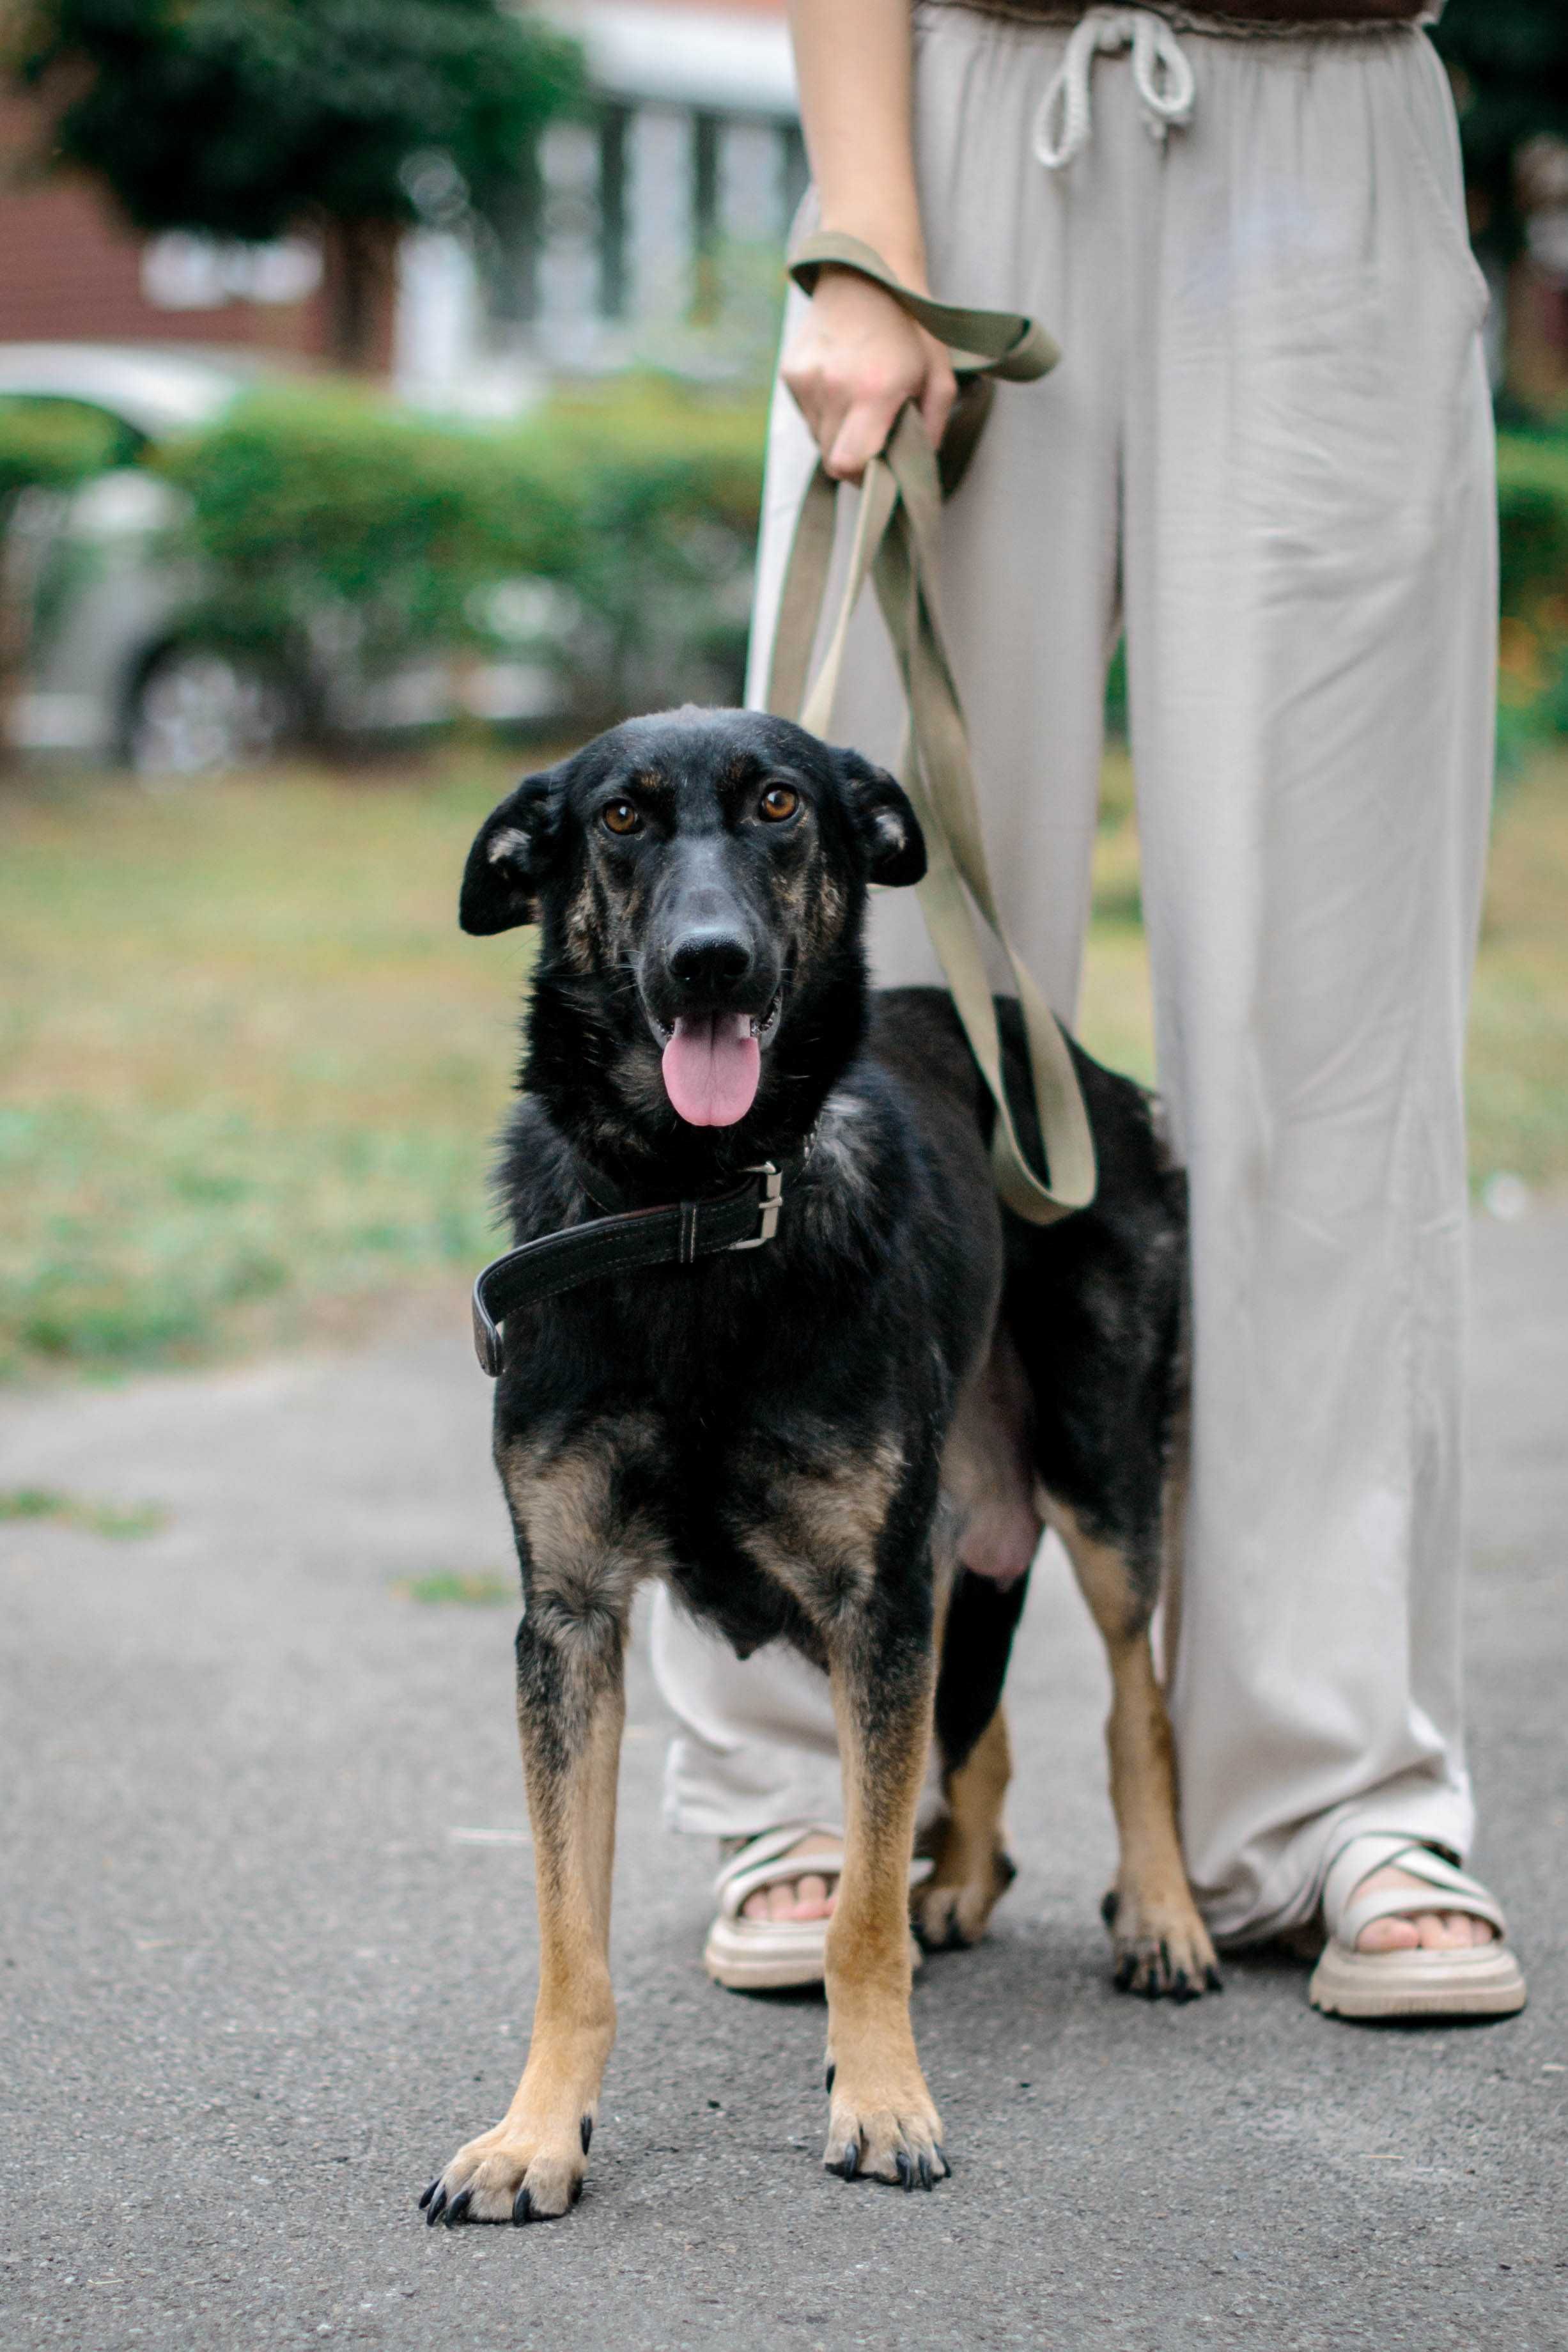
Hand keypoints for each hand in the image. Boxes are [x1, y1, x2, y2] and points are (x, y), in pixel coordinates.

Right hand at [781, 265, 957, 482]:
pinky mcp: (791, 372)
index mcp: (873, 391)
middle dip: (854, 457)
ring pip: (818, 438)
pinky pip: (807, 414)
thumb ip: (932, 428)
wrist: (867, 269)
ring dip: (839, 434)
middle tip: (875, 436)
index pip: (848, 465)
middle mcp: (833, 387)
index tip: (880, 468)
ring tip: (860, 403)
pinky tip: (842, 384)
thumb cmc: (912, 326)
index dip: (863, 477)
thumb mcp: (939, 376)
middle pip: (831, 458)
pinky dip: (825, 412)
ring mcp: (806, 379)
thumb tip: (917, 466)